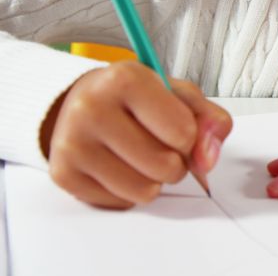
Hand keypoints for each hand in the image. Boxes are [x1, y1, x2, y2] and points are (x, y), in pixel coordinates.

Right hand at [41, 60, 232, 208]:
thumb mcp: (181, 95)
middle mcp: (92, 108)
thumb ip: (210, 121)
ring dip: (154, 180)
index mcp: (126, 79)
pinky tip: (119, 165)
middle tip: (159, 144)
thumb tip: (208, 159)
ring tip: (141, 155)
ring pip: (144, 191)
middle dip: (175, 162)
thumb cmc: (139, 98)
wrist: (85, 101)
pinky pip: (120, 202)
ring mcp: (72, 143)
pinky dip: (129, 191)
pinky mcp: (63, 174)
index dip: (191, 138)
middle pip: (165, 166)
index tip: (178, 128)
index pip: (183, 133)